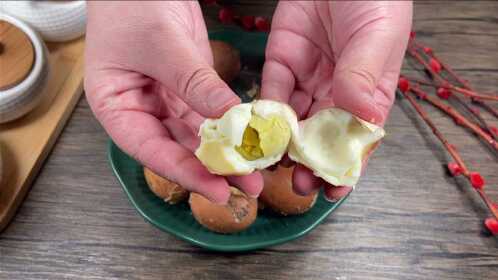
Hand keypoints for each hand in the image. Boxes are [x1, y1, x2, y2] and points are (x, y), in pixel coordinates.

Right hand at [84, 2, 262, 203]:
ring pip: (196, 136)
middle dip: (211, 169)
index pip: (149, 150)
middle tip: (246, 186)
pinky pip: (209, 114)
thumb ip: (195, 84)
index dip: (183, 173)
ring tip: (254, 170)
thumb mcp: (163, 45)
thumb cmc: (131, 5)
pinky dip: (229, 127)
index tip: (216, 190)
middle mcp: (140, 110)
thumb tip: (230, 119)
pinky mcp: (188, 88)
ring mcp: (166, 100)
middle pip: (175, 149)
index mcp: (116, 107)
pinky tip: (248, 140)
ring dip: (225, 153)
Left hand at [261, 1, 411, 199]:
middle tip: (298, 182)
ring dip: (282, 144)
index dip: (347, 165)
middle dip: (310, 161)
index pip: (357, 138)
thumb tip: (361, 114)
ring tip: (272, 165)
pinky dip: (264, 113)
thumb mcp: (377, 34)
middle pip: (321, 136)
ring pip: (293, 120)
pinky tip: (258, 130)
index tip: (334, 190)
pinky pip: (271, 93)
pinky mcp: (281, 62)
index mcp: (368, 92)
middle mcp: (336, 92)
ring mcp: (307, 79)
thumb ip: (365, 73)